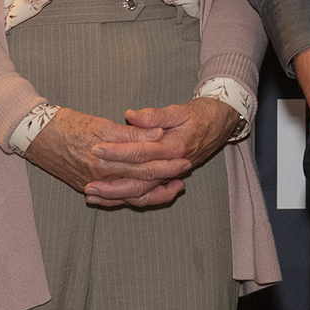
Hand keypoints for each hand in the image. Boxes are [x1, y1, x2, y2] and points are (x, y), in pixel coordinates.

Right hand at [23, 107, 189, 207]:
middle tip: (185, 173)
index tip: (184, 160)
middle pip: (140, 182)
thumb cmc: (68, 124)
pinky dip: (130, 198)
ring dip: (151, 193)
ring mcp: (92, 185)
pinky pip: (113, 199)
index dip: (166, 164)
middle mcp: (100, 178)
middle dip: (164, 179)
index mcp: (106, 160)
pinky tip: (143, 195)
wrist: (36, 136)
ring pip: (129, 195)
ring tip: (172, 189)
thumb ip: (131, 134)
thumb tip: (158, 135)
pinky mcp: (87, 186)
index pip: (144, 165)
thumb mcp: (101, 124)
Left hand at [82, 97, 241, 207]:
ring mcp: (171, 174)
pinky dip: (128, 198)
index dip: (117, 151)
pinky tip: (110, 199)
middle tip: (87, 183)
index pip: (141, 152)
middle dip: (111, 183)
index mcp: (174, 147)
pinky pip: (148, 194)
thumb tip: (130, 116)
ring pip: (142, 192)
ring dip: (117, 196)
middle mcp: (172, 165)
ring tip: (92, 196)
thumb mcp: (180, 110)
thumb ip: (155, 116)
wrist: (222, 122)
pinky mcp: (168, 177)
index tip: (97, 148)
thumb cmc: (202, 114)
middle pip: (139, 181)